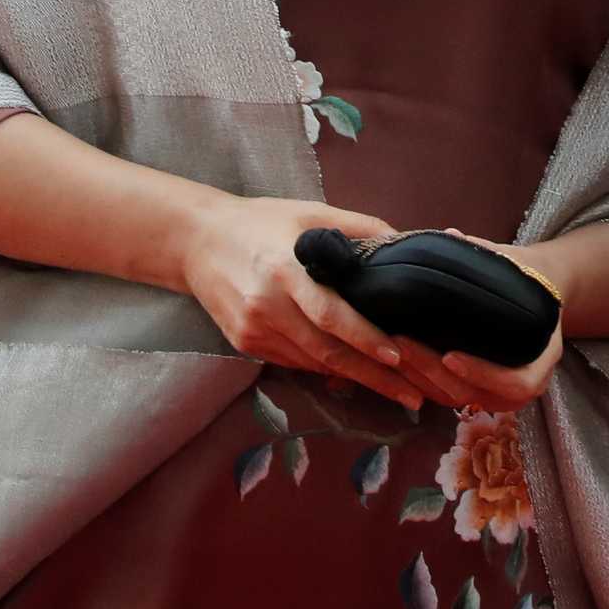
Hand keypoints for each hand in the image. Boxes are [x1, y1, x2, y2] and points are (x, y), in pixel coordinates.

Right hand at [177, 196, 430, 414]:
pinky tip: (353, 375)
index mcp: (284, 269)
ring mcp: (252, 330)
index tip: (397, 355)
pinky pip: (294, 362)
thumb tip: (403, 244)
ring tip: (395, 388)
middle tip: (412, 394)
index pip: (329, 313)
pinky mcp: (244, 344)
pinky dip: (324, 369)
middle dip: (372, 376)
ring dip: (353, 378)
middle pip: (325, 350)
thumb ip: (359, 227)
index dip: (364, 337)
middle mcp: (266, 305)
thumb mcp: (310, 213)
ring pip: (311, 363)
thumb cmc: (261, 222)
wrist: (197, 240)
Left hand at [385, 230, 565, 414]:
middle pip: (476, 394)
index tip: (450, 356)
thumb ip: (489, 254)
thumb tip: (452, 235)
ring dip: (419, 378)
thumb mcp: (516, 266)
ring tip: (391, 349)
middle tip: (402, 343)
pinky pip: (444, 396)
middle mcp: (524, 385)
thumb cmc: (524, 278)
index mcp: (543, 357)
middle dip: (434, 372)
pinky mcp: (474, 392)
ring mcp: (498, 394)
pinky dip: (418, 381)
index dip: (483, 374)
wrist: (534, 293)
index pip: (518, 382)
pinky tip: (394, 359)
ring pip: (454, 398)